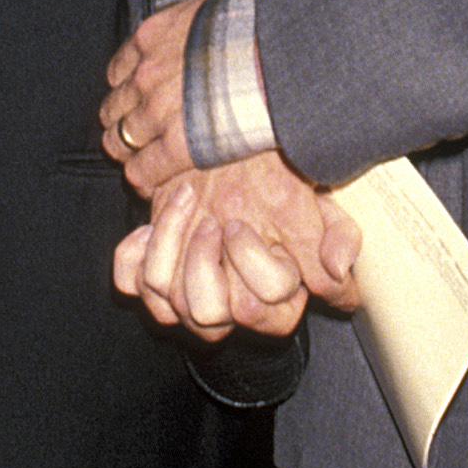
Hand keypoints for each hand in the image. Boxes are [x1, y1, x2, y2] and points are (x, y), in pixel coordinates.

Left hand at [101, 0, 277, 198]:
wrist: (278, 52)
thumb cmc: (264, 13)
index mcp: (157, 33)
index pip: (123, 62)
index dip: (126, 79)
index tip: (132, 87)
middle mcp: (148, 72)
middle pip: (116, 104)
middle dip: (121, 117)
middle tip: (128, 129)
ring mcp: (160, 111)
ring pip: (123, 138)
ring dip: (126, 148)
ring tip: (133, 158)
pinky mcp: (179, 147)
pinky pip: (146, 168)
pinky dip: (144, 177)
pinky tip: (148, 180)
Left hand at [114, 155, 360, 342]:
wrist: (237, 151)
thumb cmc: (280, 181)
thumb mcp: (320, 204)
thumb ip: (338, 239)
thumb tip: (339, 279)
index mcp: (274, 301)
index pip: (258, 308)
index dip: (248, 263)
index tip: (242, 222)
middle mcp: (228, 306)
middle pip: (206, 315)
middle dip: (204, 262)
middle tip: (214, 218)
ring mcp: (185, 295)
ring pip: (164, 300)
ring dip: (170, 244)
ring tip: (187, 200)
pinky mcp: (151, 274)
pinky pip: (129, 281)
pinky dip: (133, 253)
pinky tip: (149, 224)